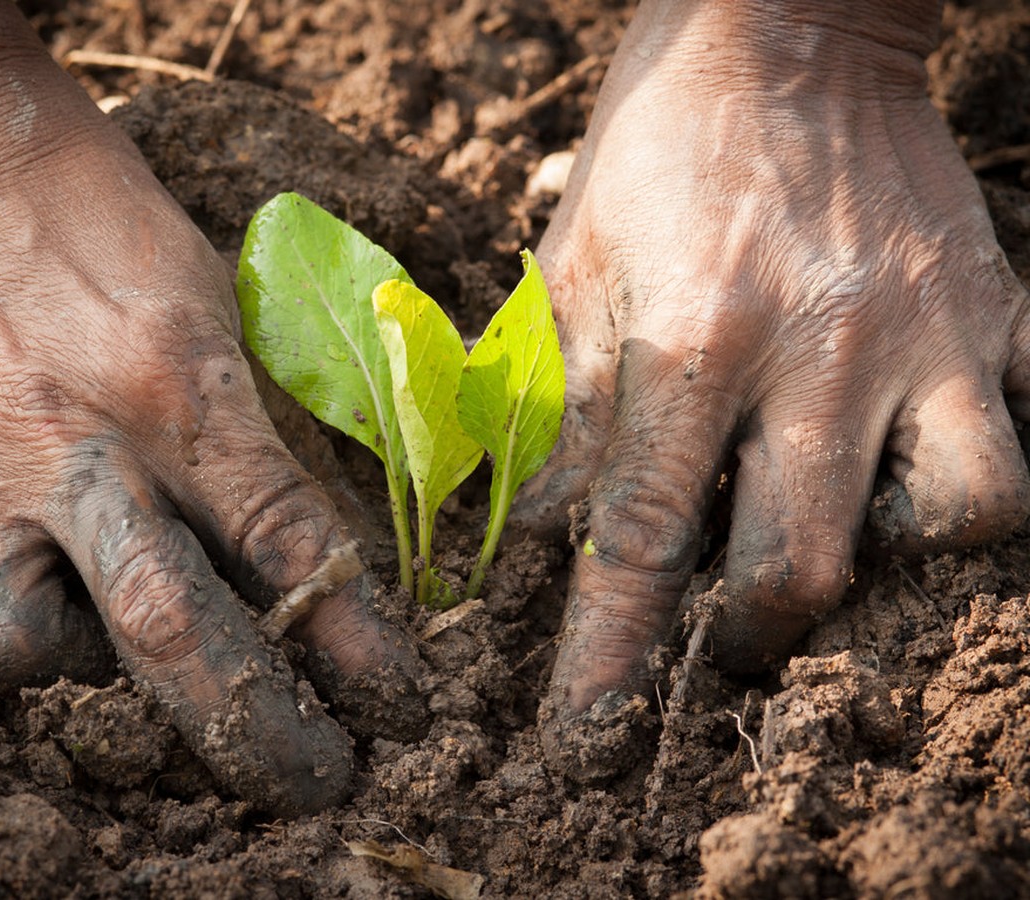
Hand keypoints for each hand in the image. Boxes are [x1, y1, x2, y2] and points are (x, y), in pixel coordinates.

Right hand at [0, 1, 423, 815]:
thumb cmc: (74, 211)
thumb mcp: (195, 296)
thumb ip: (236, 428)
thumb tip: (278, 551)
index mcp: (176, 385)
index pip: (295, 548)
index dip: (360, 650)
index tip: (401, 714)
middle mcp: (68, 444)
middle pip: (174, 635)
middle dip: (257, 734)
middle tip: (312, 782)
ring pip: (13, 657)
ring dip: (65, 664)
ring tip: (79, 612)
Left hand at [524, 0, 1029, 764]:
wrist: (785, 26)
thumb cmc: (661, 147)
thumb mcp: (571, 261)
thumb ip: (554, 398)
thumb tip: (536, 527)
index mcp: (692, 338)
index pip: (640, 538)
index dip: (608, 656)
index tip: (586, 739)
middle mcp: (817, 351)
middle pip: (799, 565)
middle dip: (751, 636)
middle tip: (721, 636)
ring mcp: (926, 337)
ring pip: (954, 521)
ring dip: (886, 574)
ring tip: (831, 549)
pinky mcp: (998, 312)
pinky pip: (1028, 443)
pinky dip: (978, 494)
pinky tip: (915, 484)